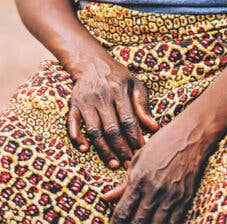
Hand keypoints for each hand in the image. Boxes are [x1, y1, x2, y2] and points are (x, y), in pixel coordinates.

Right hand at [67, 54, 158, 168]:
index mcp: (118, 91)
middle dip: (122, 150)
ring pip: (94, 131)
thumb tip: (154, 127)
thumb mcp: (135, 84)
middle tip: (129, 165)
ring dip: (103, 150)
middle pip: (112, 129)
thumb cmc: (118, 76)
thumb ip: (143, 105)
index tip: (142, 153)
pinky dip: (76, 136)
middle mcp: (101, 96)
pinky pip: (72, 122)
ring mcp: (85, 101)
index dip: (136, 139)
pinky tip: (84, 149)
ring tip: (114, 163)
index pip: (128, 121)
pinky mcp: (73, 104)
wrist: (91, 62)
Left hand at [102, 115, 215, 223]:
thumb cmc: (161, 144)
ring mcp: (171, 197)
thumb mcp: (137, 159)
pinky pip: (175, 222)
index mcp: (139, 179)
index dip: (117, 222)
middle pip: (139, 221)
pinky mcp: (185, 199)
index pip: (124, 210)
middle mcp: (154, 190)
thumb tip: (106, 198)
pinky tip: (156, 223)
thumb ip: (123, 182)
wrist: (190, 137)